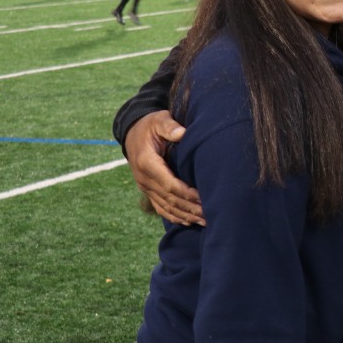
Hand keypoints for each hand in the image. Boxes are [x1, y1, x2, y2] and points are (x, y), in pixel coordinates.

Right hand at [125, 110, 202, 225]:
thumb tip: (181, 132)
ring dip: (185, 215)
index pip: (169, 184)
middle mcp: (144, 178)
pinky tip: (188, 222)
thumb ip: (169, 126)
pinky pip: (160, 207)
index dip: (187, 194)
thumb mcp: (159, 120)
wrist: (132, 131)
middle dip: (190, 209)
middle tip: (211, 215)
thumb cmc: (150, 125)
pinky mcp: (147, 189)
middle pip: (170, 199)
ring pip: (166, 206)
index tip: (204, 199)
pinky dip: (174, 216)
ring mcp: (144, 186)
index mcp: (147, 163)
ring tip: (205, 222)